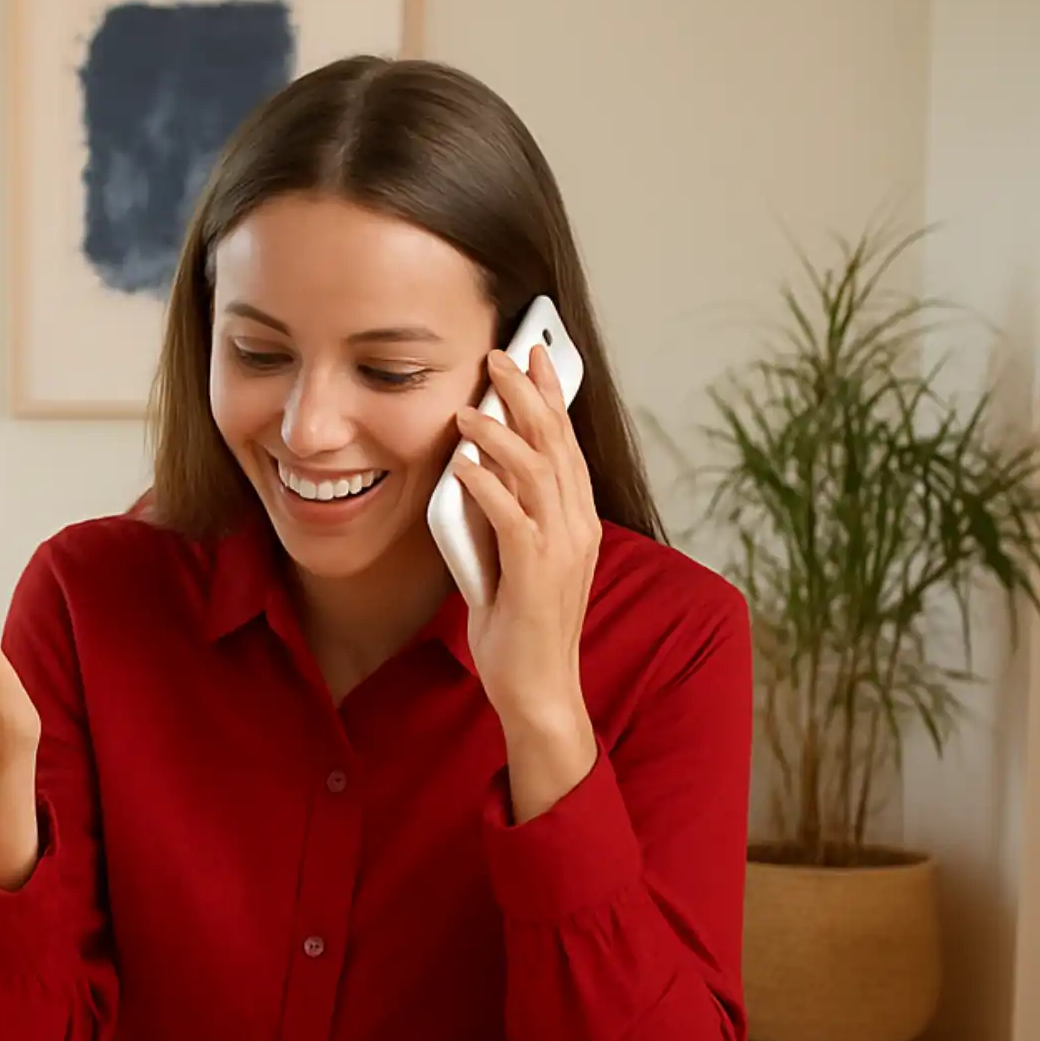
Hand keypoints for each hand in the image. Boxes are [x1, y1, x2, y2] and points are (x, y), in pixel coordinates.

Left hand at [451, 346, 600, 814]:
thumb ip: (502, 516)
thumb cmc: (520, 626)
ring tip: (470, 405)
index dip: (552, 394)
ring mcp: (562, 549)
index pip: (566, 443)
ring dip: (503, 432)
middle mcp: (578, 527)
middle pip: (558, 443)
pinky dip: (487, 484)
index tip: (535, 352)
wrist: (537, 688)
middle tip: (500, 356)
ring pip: (540, 470)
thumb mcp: (510, 557)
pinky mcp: (538, 573)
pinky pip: (513, 516)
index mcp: (576, 520)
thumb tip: (473, 472)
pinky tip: (462, 463)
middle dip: (530, 393)